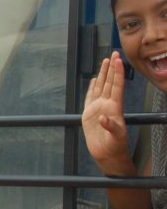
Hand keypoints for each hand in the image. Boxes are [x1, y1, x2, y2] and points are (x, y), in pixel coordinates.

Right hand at [82, 52, 133, 174]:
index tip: (118, 60)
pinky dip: (92, 87)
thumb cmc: (115, 147)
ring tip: (105, 61)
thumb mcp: (116, 138)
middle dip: (112, 68)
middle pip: (110, 82)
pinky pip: (90, 97)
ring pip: (101, 87)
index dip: (117, 73)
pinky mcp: (90, 114)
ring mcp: (99, 108)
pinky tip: (93, 80)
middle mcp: (107, 105)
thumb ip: (110, 127)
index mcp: (115, 108)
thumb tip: (103, 118)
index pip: (117, 86)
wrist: (108, 155)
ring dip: (103, 74)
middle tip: (113, 54)